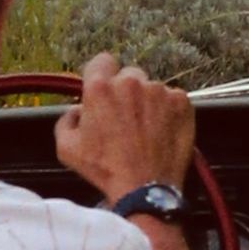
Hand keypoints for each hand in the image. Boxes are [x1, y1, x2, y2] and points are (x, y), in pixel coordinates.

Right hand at [56, 52, 195, 198]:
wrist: (144, 188)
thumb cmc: (105, 169)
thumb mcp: (67, 148)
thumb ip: (66, 120)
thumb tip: (77, 110)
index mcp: (100, 88)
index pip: (102, 61)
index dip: (102, 75)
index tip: (105, 90)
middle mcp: (131, 82)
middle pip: (128, 75)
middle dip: (126, 92)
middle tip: (125, 118)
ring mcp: (159, 90)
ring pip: (152, 89)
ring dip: (148, 103)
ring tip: (145, 131)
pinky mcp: (182, 102)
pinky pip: (173, 99)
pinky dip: (168, 112)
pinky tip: (161, 132)